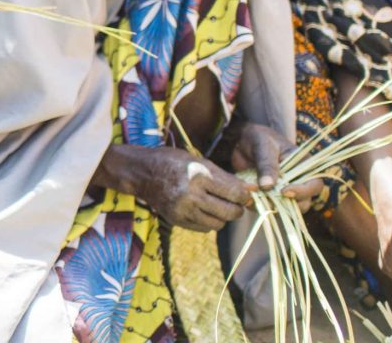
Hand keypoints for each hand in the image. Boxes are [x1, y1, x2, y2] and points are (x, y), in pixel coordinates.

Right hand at [135, 147, 253, 231]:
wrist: (141, 172)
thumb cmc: (172, 162)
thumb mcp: (198, 161)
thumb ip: (224, 177)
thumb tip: (251, 189)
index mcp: (198, 176)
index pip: (234, 193)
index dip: (245, 196)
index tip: (247, 195)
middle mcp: (191, 195)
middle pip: (230, 212)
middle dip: (238, 209)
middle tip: (236, 203)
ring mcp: (183, 210)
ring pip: (218, 224)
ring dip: (223, 217)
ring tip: (218, 206)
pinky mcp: (177, 220)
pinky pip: (204, 228)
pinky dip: (209, 222)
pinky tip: (203, 210)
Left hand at [230, 122, 323, 209]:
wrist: (241, 141)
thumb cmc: (258, 138)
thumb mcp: (263, 146)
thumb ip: (267, 164)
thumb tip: (268, 186)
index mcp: (304, 166)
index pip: (314, 184)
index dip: (304, 191)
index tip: (284, 191)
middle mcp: (297, 181)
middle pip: (304, 203)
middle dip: (288, 204)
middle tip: (268, 197)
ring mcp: (283, 191)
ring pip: (287, 209)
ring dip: (272, 207)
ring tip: (255, 196)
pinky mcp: (269, 197)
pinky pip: (268, 209)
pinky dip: (259, 207)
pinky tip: (248, 198)